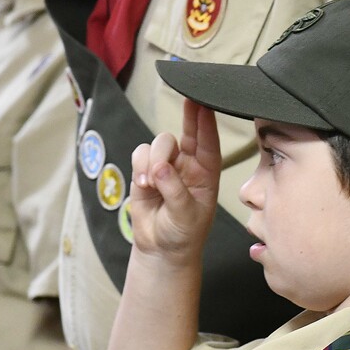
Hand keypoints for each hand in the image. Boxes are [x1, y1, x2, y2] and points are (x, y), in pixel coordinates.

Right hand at [129, 99, 222, 264]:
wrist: (161, 249)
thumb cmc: (183, 234)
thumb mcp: (186, 215)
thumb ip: (174, 191)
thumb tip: (160, 168)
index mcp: (207, 173)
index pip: (210, 142)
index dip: (208, 122)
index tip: (205, 102)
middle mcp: (189, 165)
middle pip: (187, 132)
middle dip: (188, 115)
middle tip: (188, 100)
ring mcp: (167, 166)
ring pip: (159, 143)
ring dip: (153, 158)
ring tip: (151, 183)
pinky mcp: (145, 171)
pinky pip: (140, 154)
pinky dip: (139, 165)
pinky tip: (144, 184)